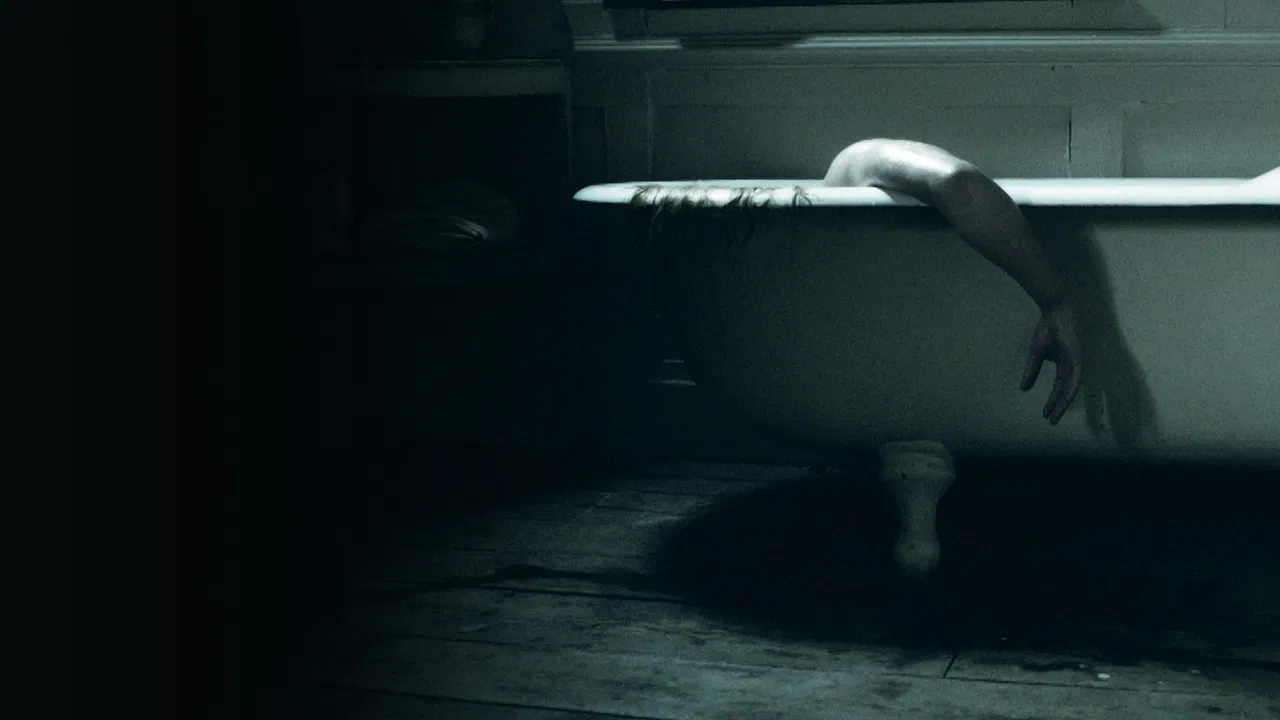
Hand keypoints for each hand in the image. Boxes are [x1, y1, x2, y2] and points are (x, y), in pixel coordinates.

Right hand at [1020, 303, 1082, 424]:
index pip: (1059, 388)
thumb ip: (1031, 371)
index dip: (1052, 401)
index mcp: (1063, 366)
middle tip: (1052, 422)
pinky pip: (1075, 376)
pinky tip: (1065, 397)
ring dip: (1064, 402)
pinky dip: (1071, 387)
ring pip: (1072, 387)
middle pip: (1066, 392)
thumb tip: (1023, 388)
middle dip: (1059, 407)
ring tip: (1056, 414)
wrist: (1055, 312)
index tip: (1045, 415)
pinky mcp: (1077, 357)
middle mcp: (1071, 367)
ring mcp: (1075, 362)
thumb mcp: (1036, 353)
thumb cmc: (1047, 329)